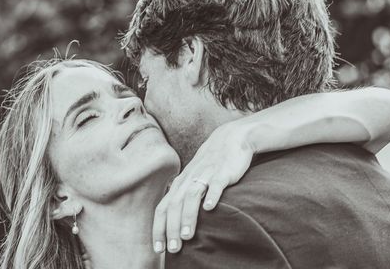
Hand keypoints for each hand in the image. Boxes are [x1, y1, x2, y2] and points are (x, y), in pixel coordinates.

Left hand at [152, 121, 254, 253]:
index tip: (158, 249)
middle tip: (174, 249)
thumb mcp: (192, 180)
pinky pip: (216, 184)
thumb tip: (174, 223)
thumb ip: (183, 198)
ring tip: (188, 236)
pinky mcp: (222, 172)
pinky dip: (211, 196)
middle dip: (172, 228)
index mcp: (180, 184)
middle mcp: (189, 180)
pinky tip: (209, 208)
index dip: (159, 228)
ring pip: (192, 196)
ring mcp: (205, 175)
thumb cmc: (210, 164)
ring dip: (188, 216)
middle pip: (175, 205)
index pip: (163, 208)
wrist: (230, 139)